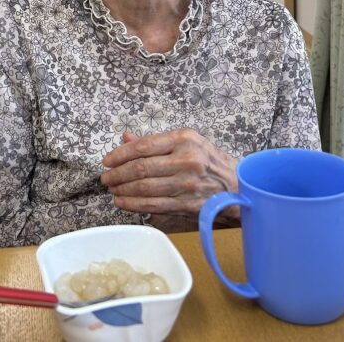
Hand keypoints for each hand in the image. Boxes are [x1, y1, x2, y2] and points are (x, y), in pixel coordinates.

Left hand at [101, 130, 238, 223]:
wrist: (239, 186)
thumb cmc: (210, 161)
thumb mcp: (187, 142)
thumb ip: (155, 141)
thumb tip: (126, 138)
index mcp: (185, 139)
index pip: (143, 146)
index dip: (120, 154)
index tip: (107, 160)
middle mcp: (187, 159)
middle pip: (141, 168)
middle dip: (117, 174)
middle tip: (105, 178)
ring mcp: (188, 183)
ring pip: (145, 188)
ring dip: (123, 190)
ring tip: (112, 190)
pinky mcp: (188, 203)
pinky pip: (154, 205)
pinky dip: (134, 205)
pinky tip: (123, 203)